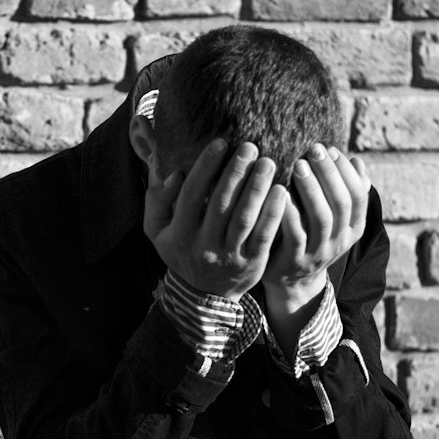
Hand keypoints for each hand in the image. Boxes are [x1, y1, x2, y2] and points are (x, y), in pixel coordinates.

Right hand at [143, 139, 287, 300]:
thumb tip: (175, 173)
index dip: (205, 167)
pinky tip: (281, 191)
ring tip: (268, 163)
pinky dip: (273, 213)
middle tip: (250, 146)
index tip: (220, 142)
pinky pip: (264, 236)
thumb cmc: (181, 251)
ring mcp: (230, 256)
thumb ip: (157, 200)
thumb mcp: (156, 230)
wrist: (203, 296)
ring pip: (244, 219)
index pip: (191, 195)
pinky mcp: (252, 264)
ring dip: (257, 189)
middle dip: (236, 172)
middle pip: (221, 204)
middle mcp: (204, 245)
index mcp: (180, 233)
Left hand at [264, 145, 370, 309]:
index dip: (346, 171)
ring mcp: (319, 252)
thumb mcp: (335, 219)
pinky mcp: (296, 260)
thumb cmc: (312, 237)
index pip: (358, 195)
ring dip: (311, 188)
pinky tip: (280, 192)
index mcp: (353, 227)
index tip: (331, 149)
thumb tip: (357, 161)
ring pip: (321, 218)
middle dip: (329, 173)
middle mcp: (340, 240)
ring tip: (298, 165)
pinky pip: (295, 235)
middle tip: (314, 149)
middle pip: (341, 203)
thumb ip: (345, 193)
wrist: (293, 281)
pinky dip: (289, 212)